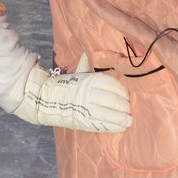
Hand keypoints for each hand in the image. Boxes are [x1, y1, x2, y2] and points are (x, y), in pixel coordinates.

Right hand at [11, 54, 130, 133]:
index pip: (113, 85)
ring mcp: (88, 109)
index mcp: (90, 80)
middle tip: (129, 108)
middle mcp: (91, 94)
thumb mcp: (78, 72)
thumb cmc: (67, 86)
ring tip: (128, 120)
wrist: (47, 100)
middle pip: (115, 100)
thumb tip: (91, 51)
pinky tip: (122, 126)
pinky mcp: (86, 122)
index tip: (126, 95)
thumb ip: (88, 65)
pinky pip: (105, 125)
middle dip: (125, 106)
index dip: (123, 92)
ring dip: (123, 118)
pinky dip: (116, 127)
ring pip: (112, 115)